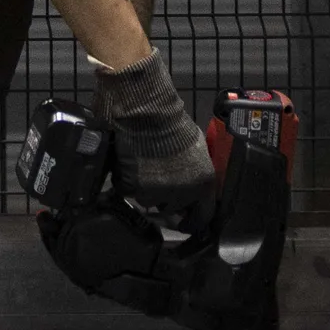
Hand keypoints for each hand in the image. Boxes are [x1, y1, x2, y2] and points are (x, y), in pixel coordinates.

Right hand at [95, 48, 213, 223]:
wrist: (147, 109)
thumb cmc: (174, 123)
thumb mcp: (198, 150)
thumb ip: (197, 173)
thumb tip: (194, 187)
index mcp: (203, 185)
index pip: (202, 217)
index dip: (193, 220)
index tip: (185, 220)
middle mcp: (181, 194)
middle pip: (171, 209)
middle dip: (165, 199)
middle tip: (158, 181)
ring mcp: (154, 192)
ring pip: (147, 202)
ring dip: (145, 190)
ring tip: (143, 167)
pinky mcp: (131, 187)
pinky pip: (127, 191)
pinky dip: (126, 182)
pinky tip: (130, 164)